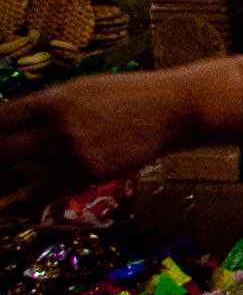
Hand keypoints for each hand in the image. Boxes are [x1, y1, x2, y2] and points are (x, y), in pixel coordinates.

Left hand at [0, 71, 197, 194]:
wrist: (174, 108)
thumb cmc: (127, 95)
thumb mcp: (82, 90)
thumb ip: (46, 106)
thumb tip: (10, 123)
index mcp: (53, 100)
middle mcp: (58, 127)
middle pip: (1, 150)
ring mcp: (73, 153)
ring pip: (18, 178)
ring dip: (6, 184)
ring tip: (3, 188)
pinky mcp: (88, 174)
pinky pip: (43, 194)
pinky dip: (23, 201)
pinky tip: (11, 205)